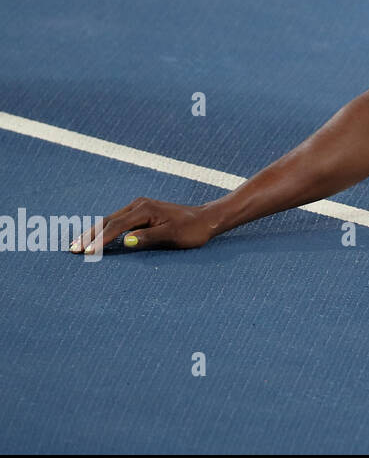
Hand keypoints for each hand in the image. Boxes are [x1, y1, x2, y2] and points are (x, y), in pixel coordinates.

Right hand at [68, 197, 217, 253]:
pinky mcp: (141, 212)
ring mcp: (139, 207)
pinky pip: (117, 221)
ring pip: (110, 220)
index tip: (87, 252)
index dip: (100, 240)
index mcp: (144, 209)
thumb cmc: (192, 230)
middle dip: (90, 235)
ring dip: (93, 232)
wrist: (206, 218)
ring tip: (77, 245)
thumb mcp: (173, 236)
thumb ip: (149, 237)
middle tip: (73, 250)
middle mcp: (138, 204)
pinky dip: (104, 230)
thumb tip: (126, 242)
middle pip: (108, 221)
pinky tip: (96, 238)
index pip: (116, 226)